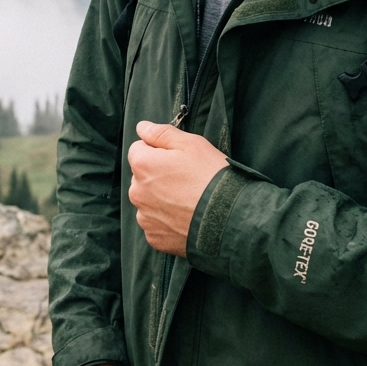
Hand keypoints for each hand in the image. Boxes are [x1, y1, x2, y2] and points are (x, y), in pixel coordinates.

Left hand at [128, 121, 228, 256]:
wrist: (230, 219)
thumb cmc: (212, 177)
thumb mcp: (191, 144)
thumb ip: (161, 133)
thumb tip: (141, 127)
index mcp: (142, 165)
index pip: (138, 150)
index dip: (159, 151)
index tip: (178, 160)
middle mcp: (136, 192)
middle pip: (142, 177)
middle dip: (158, 176)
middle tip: (187, 180)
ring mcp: (144, 217)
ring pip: (148, 201)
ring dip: (162, 199)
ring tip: (189, 200)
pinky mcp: (154, 237)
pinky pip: (156, 223)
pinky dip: (167, 221)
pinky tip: (186, 217)